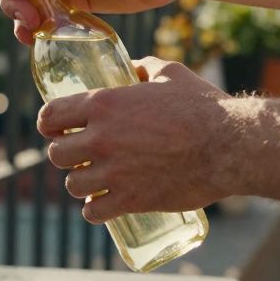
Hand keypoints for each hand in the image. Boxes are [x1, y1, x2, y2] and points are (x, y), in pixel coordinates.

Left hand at [38, 57, 231, 223]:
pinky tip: (104, 204)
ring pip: (73, 185)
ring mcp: (113, 173)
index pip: (51, 117)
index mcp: (103, 104)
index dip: (50, 123)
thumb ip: (144, 68)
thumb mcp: (170, 74)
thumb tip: (134, 69)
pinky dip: (96, 209)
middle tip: (81, 155)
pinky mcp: (130, 200)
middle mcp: (100, 139)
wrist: (229, 145)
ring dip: (81, 183)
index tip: (55, 128)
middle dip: (67, 154)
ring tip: (95, 180)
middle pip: (56, 154)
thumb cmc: (201, 106)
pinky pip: (93, 212)